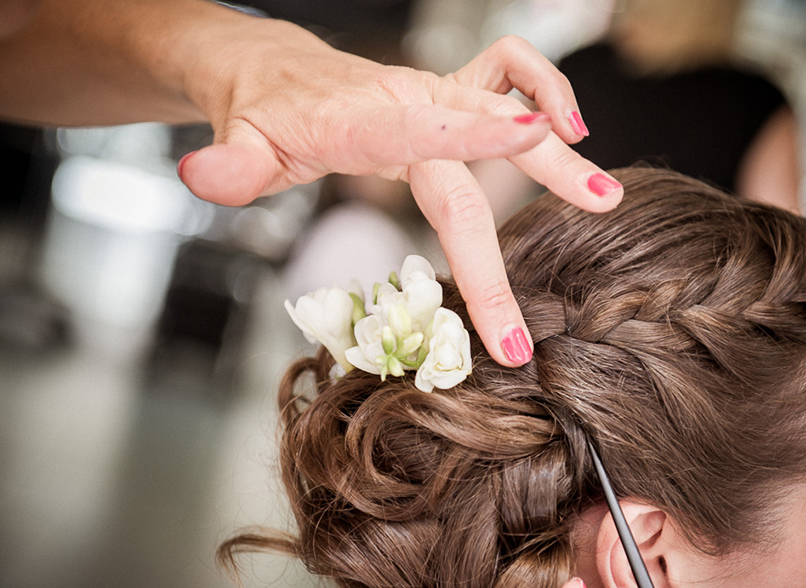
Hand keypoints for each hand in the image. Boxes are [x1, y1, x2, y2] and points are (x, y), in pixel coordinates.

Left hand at [177, 17, 623, 366]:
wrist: (275, 70)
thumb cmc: (261, 115)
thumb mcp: (239, 142)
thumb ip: (229, 165)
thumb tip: (201, 174)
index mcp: (363, 120)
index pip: (425, 126)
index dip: (481, 134)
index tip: (534, 137)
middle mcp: (410, 100)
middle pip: (476, 153)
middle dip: (520, 215)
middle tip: (540, 299)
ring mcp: (435, 93)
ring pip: (510, 107)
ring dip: (559, 151)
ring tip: (604, 196)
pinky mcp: (448, 94)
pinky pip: (507, 71)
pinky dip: (544, 88)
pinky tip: (565, 129)